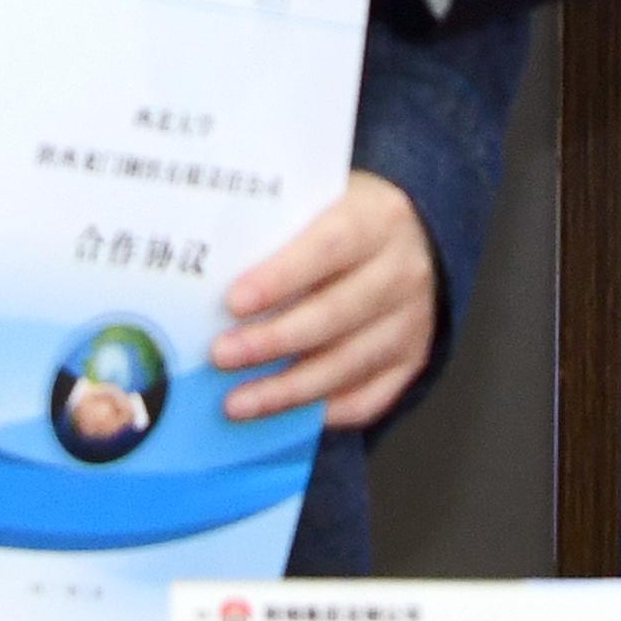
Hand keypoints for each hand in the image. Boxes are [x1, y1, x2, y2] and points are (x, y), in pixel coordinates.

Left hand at [213, 171, 434, 432]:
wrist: (414, 238)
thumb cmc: (345, 221)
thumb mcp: (321, 204)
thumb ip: (278, 227)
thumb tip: (205, 268)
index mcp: (378, 220)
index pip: (329, 248)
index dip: (281, 277)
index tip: (234, 302)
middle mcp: (403, 272)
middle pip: (335, 315)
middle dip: (272, 341)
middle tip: (220, 356)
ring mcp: (412, 322)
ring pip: (348, 365)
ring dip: (287, 389)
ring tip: (236, 402)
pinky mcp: (412, 360)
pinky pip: (368, 398)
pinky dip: (323, 411)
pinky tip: (283, 415)